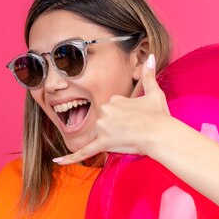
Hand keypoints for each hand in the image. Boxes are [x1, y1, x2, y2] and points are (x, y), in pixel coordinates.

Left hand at [53, 53, 171, 164]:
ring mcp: (102, 127)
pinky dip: (70, 158)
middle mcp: (104, 111)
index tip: (137, 119)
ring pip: (101, 135)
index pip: (113, 110)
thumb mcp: (154, 92)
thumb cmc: (159, 115)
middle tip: (135, 130)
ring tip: (130, 138)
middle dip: (117, 128)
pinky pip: (84, 151)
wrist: (160, 134)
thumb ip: (149, 74)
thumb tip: (151, 56)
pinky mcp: (103, 143)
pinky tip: (58, 161)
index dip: (126, 117)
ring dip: (112, 139)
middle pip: (105, 122)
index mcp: (113, 100)